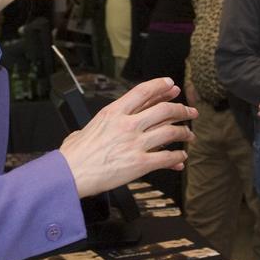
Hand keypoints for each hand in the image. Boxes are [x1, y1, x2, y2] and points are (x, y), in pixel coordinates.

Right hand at [60, 77, 196, 196]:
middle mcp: (127, 125)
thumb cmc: (74, 154)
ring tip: (189, 135)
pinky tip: (181, 158)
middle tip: (190, 112)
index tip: (172, 85)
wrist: (69, 174)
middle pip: (164, 110)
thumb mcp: (86, 127)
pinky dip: (177, 157)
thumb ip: (102, 122)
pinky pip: (167, 157)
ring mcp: (135, 144)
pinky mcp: (140, 163)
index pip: (143, 91)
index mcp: (114, 112)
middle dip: (182, 109)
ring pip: (170, 132)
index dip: (161, 86)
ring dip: (184, 133)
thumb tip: (103, 123)